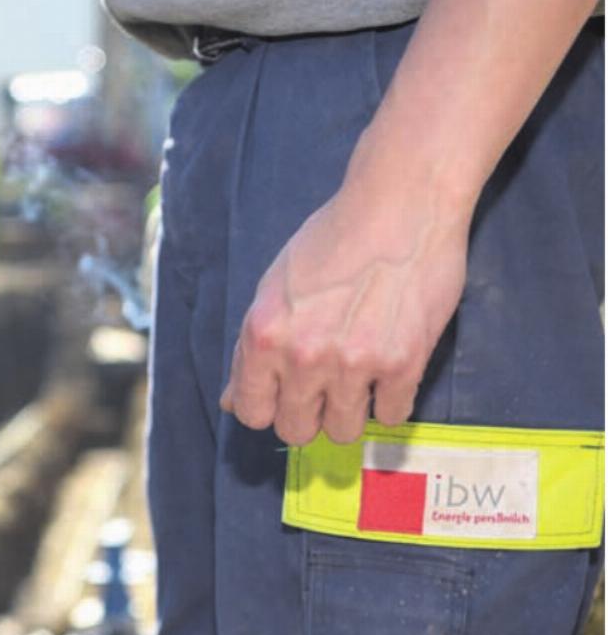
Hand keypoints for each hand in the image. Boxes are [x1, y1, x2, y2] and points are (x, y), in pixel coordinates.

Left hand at [219, 180, 469, 445]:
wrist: (400, 203)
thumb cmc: (333, 239)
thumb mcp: (274, 289)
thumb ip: (251, 350)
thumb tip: (231, 401)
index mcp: (264, 337)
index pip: (251, 413)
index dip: (267, 407)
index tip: (284, 395)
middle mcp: (304, 357)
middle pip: (296, 430)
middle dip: (308, 415)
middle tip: (324, 388)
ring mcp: (354, 364)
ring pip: (343, 432)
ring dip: (349, 412)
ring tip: (359, 378)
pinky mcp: (403, 363)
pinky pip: (392, 416)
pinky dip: (391, 401)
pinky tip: (390, 371)